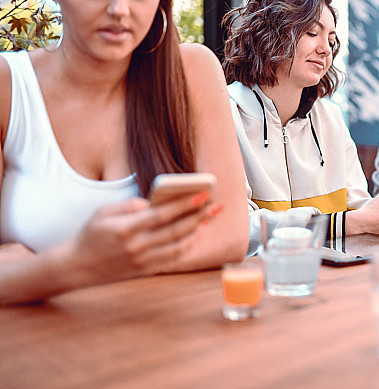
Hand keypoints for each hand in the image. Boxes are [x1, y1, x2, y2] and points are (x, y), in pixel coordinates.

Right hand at [66, 191, 219, 284]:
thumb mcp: (103, 212)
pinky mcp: (146, 270)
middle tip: (216, 205)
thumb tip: (156, 202)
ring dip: (197, 231)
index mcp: (125, 229)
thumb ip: (130, 205)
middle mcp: (136, 247)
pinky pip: (173, 258)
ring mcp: (143, 261)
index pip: (161, 215)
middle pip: (175, 230)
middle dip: (199, 216)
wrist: (78, 266)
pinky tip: (196, 234)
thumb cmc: (91, 234)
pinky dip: (188, 245)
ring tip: (209, 218)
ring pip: (178, 245)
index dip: (184, 204)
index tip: (202, 194)